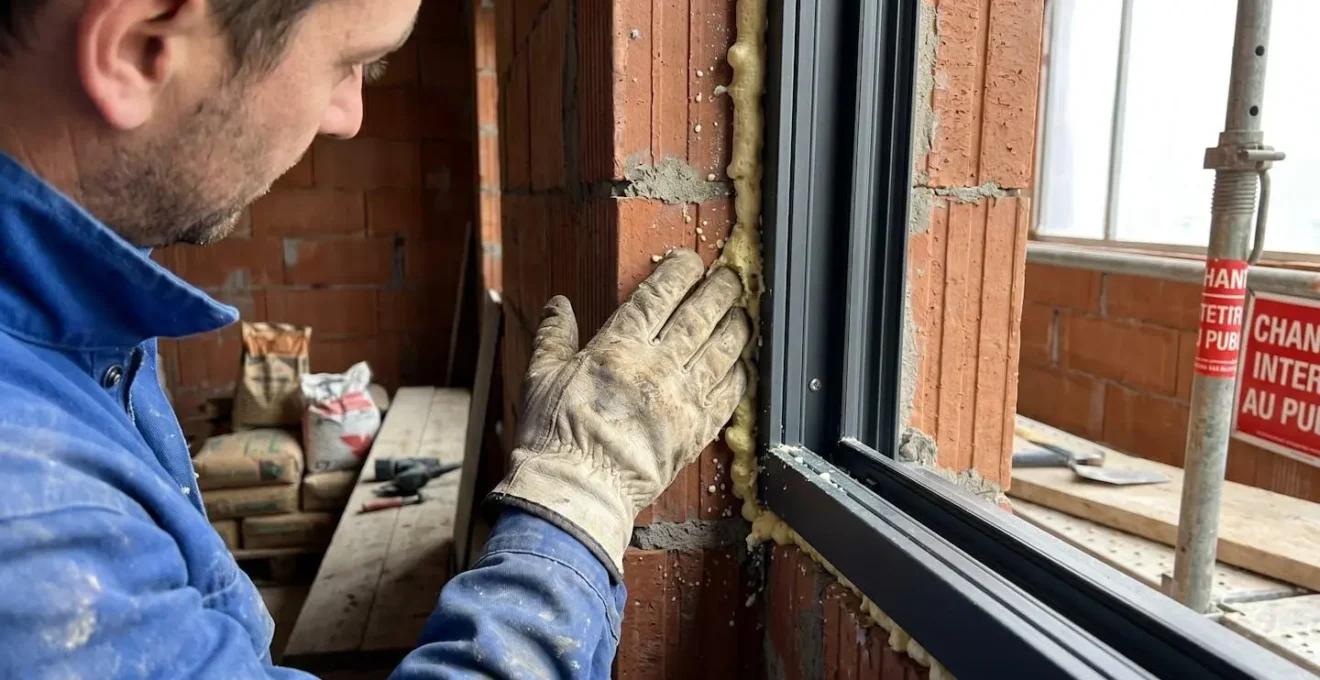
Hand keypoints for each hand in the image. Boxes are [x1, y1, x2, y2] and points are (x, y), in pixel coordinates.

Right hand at [490, 249, 749, 575]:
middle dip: (720, 290)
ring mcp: (681, 399)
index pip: (658, 295)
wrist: (576, 491)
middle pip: (700, 315)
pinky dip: (739, 375)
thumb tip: (558, 304)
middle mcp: (656, 366)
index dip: (680, 271)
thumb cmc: (554, 437)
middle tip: (730, 277)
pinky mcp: (696, 431)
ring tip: (743, 314)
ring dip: (737, 326)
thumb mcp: (540, 376)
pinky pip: (728, 395)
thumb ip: (554, 336)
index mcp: (618, 347)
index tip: (691, 261)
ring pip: (722, 349)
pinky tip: (742, 365)